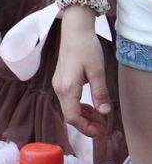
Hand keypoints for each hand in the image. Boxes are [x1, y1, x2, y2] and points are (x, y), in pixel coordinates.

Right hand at [52, 11, 111, 137]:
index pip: (73, 117)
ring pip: (70, 109)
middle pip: (70, 116)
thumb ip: (101, 93)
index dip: (86, 128)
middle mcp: (59, 90)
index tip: (100, 132)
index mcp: (67, 89)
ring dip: (84, 117)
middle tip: (103, 129)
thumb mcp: (97, 71)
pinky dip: (80, 108)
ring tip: (100, 120)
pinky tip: (91, 109)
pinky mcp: (61, 82)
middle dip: (86, 125)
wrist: (73, 31)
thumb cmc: (85, 48)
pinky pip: (69, 101)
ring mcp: (58, 86)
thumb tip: (105, 112)